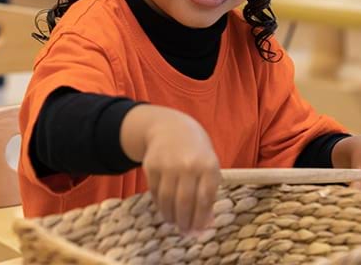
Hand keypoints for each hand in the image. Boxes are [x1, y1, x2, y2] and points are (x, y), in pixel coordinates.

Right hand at [141, 109, 220, 232]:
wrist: (172, 129)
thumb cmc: (196, 153)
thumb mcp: (209, 166)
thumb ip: (209, 192)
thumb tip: (207, 224)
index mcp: (208, 165)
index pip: (204, 199)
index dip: (201, 218)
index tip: (198, 231)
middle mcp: (188, 164)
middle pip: (185, 201)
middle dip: (185, 221)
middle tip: (185, 231)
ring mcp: (168, 164)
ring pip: (168, 200)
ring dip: (171, 216)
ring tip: (175, 222)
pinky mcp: (151, 166)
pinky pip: (156, 193)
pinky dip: (160, 205)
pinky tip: (165, 209)